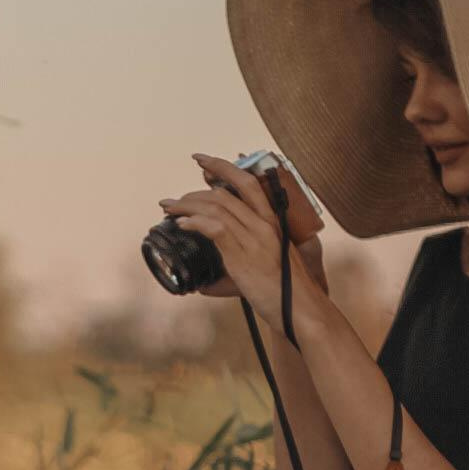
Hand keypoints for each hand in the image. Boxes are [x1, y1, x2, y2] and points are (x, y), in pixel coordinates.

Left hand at [159, 154, 326, 327]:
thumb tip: (204, 285)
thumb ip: (236, 267)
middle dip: (194, 191)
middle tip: (172, 201)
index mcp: (272, 221)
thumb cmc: (284, 293)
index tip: (201, 161)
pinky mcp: (244, 253)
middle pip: (225, 191)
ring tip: (169, 211)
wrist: (300, 309)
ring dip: (186, 206)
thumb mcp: (264, 268)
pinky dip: (194, 222)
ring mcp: (254, 237)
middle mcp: (264, 224)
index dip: (222, 167)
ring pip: (216, 207)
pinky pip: (215, 227)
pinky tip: (182, 225)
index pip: (247, 181)